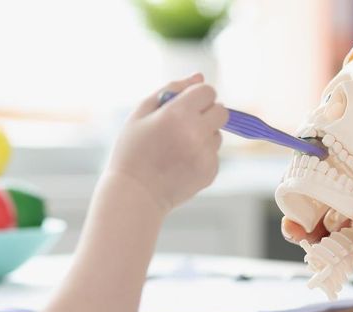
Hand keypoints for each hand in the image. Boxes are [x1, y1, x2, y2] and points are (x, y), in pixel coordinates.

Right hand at [105, 73, 226, 210]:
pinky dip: (201, 155)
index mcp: (178, 114)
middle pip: (221, 111)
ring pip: (217, 134)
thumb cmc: (132, 151)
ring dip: (204, 135)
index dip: (197, 96)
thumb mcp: (141, 114)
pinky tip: (180, 163)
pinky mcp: (210, 171)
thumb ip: (170, 90)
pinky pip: (213, 154)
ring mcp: (206, 154)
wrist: (135, 194)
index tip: (184, 105)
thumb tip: (199, 77)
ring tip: (176, 148)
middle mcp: (196, 133)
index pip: (208, 91)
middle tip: (184, 124)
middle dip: (206, 113)